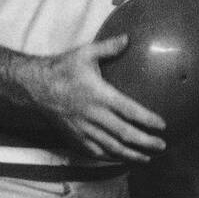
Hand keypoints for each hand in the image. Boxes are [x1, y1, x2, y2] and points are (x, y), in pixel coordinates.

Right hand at [32, 35, 167, 161]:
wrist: (35, 86)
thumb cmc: (63, 68)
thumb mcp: (85, 52)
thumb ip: (109, 47)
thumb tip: (129, 38)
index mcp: (100, 95)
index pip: (129, 110)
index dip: (147, 119)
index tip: (162, 125)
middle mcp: (93, 115)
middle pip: (124, 134)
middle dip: (145, 142)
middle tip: (162, 145)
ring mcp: (84, 129)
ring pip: (112, 147)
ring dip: (132, 154)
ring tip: (148, 158)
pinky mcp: (75, 137)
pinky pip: (96, 152)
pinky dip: (111, 157)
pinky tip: (122, 159)